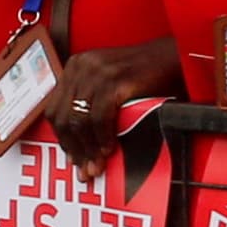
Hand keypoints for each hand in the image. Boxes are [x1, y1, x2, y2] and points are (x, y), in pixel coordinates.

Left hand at [45, 39, 180, 177]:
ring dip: (88, 148)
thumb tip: (77, 143)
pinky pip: (100, 117)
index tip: (73, 159)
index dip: (62, 138)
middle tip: (85, 170)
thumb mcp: (107, 81)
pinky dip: (103, 137)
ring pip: (79, 120)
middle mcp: (82, 66)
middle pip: (63, 117)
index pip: (54, 109)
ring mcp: (97, 72)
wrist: (172, 57)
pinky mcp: (114, 81)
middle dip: (73, 149)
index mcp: (75, 66)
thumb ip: (89, 101)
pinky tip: (110, 149)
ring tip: (98, 165)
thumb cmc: (142, 74)